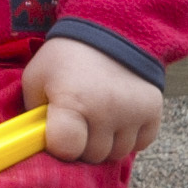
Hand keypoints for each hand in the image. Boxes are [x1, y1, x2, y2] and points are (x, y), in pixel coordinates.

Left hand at [22, 35, 162, 164]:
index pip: (67, 148)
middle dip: (81, 145)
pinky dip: (128, 138)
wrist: (110, 33)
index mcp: (73, 101)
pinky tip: (116, 120)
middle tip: (76, 124)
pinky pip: (140, 144)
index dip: (58, 147)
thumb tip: (37, 142)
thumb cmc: (66, 59)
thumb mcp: (36, 78)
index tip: (57, 134)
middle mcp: (107, 110)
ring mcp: (133, 113)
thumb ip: (33, 112)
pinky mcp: (154, 112)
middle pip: (92, 155)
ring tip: (96, 120)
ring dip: (105, 144)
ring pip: (117, 153)